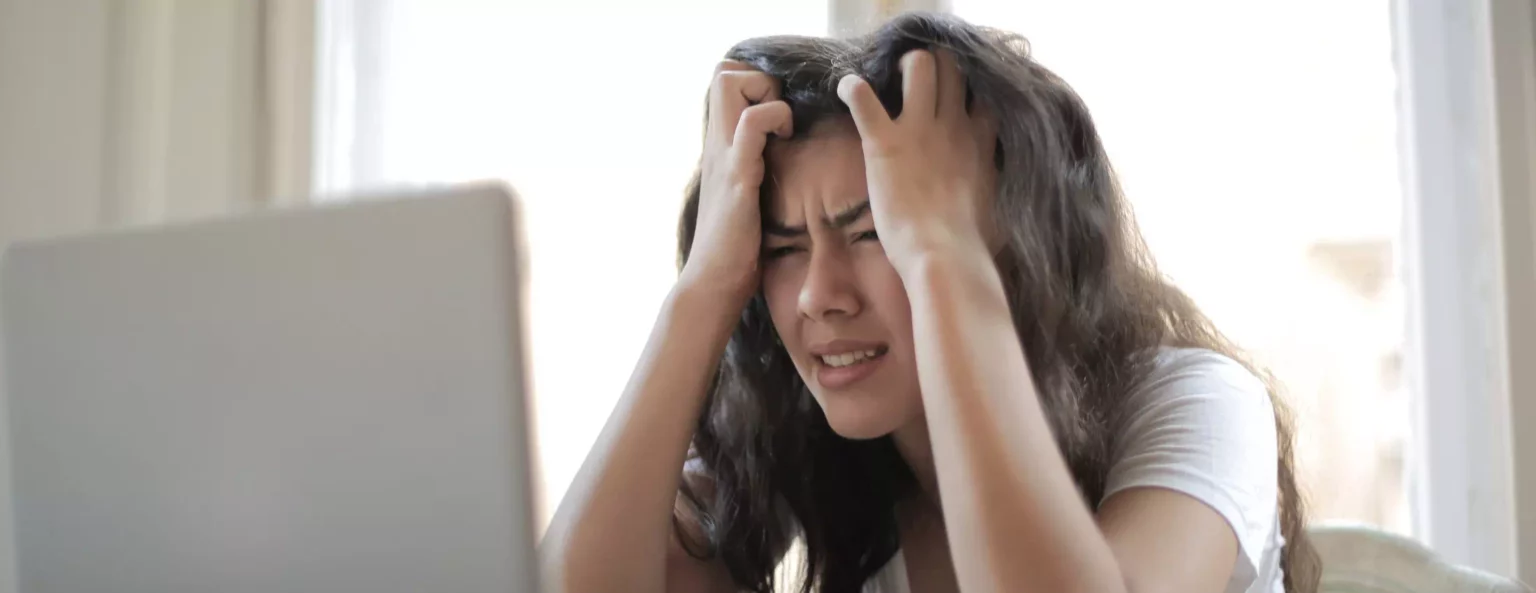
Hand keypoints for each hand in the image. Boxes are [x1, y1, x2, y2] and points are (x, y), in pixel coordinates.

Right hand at [680, 61, 794, 305]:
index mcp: (720, 148)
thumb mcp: (743, 198)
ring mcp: (724, 156)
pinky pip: (752, 124)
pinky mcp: (737, 175)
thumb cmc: (735, 249)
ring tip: (783, 129)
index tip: (779, 116)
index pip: (724, 81)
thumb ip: (752, 173)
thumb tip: (779, 165)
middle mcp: (716, 144)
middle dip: (760, 79)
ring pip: (730, 84)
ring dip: (767, 95)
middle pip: (723, 71)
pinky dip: (775, 119)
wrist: (713, 284)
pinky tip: (787, 142)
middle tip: (781, 117)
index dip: (755, 84)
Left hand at [836, 49, 997, 276]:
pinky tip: (846, 89)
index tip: (954, 99)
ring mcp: (919, 130)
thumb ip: (994, 186)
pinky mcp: (885, 142)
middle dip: (935, 65)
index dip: (968, 89)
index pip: (982, 93)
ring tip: (888, 79)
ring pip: (919, 65)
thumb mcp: (998, 207)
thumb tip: (996, 196)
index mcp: (980, 141)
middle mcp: (954, 125)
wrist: (945, 257)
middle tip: (916, 82)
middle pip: (952, 66)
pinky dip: (851, 88)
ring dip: (901, 66)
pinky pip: (862, 97)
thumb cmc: (972, 245)